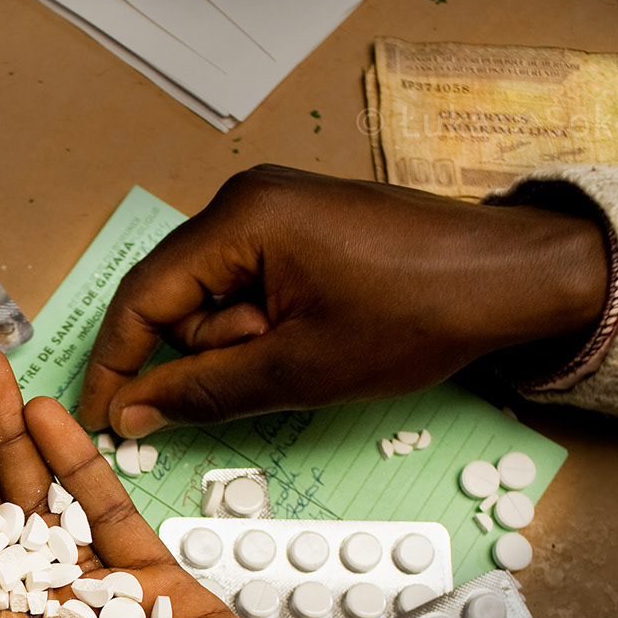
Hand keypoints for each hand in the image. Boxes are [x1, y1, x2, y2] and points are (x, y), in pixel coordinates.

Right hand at [76, 165, 609, 438]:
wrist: (514, 279)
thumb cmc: (418, 315)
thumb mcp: (299, 370)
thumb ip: (203, 392)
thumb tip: (132, 412)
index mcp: (240, 219)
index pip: (142, 297)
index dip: (116, 365)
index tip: (103, 418)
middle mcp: (248, 199)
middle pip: (179, 298)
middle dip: (212, 351)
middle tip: (279, 367)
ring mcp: (277, 208)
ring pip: (216, 300)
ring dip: (249, 342)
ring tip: (315, 347)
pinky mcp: (302, 226)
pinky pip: (251, 287)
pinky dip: (269, 326)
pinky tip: (317, 337)